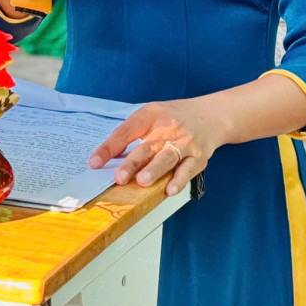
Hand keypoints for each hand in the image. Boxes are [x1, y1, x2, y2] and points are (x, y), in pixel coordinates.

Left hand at [88, 98, 225, 196]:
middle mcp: (167, 128)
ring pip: (167, 158)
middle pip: (147, 147)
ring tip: (143, 182)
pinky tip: (170, 190)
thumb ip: (129, 134)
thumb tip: (107, 156)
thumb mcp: (150, 115)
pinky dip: (179, 181)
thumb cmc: (175, 117)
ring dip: (154, 171)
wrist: (211, 116)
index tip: (94, 162)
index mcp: (150, 116)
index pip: (125, 131)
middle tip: (119, 178)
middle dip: (132, 163)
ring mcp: (184, 143)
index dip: (108, 147)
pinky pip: (187, 170)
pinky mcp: (198, 157)